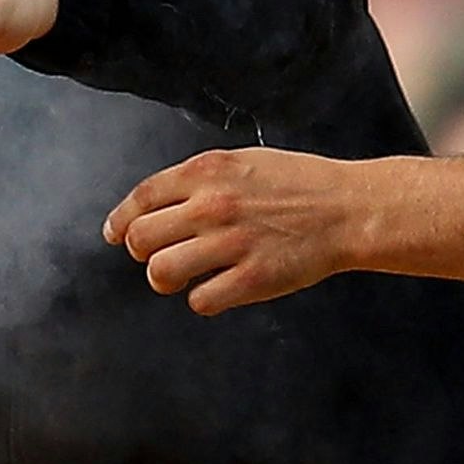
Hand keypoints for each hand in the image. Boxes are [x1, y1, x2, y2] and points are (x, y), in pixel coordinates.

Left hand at [102, 147, 368, 312]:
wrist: (348, 209)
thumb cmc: (300, 185)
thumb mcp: (244, 163)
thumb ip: (199, 181)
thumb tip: (155, 205)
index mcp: (207, 172)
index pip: (141, 198)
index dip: (121, 221)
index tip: (115, 235)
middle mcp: (212, 205)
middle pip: (141, 239)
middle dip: (144, 252)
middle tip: (161, 256)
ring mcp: (231, 243)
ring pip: (162, 273)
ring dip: (167, 279)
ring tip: (186, 276)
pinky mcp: (252, 278)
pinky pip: (200, 300)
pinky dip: (204, 299)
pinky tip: (220, 288)